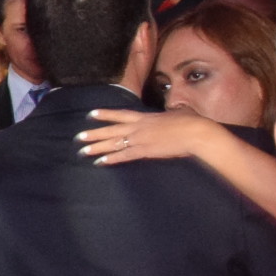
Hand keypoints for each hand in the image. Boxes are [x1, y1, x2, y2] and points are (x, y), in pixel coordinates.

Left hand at [78, 105, 222, 166]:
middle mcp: (139, 127)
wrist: (196, 133)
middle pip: (111, 130)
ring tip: (82, 151)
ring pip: (113, 143)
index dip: (105, 114)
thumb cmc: (192, 123)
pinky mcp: (144, 151)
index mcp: (146, 117)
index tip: (90, 114)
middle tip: (78, 137)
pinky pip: (123, 156)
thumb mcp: (177, 114)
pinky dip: (111, 159)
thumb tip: (175, 112)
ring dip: (97, 148)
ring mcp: (140, 139)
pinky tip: (100, 162)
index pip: (120, 115)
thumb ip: (170, 115)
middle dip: (94, 134)